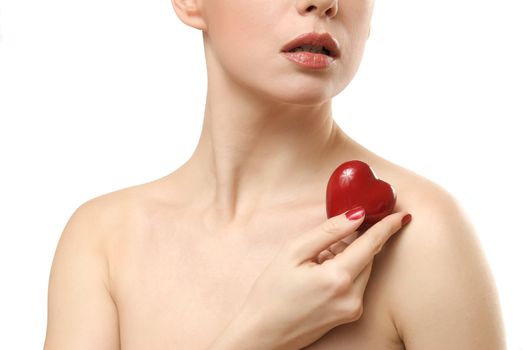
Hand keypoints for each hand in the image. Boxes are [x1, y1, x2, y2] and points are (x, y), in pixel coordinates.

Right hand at [213, 207, 410, 349]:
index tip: (401, 213)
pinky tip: (319, 275)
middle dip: (356, 241)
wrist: (263, 333)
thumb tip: (357, 215)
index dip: (387, 226)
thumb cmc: (271, 292)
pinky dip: (345, 271)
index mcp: (338, 278)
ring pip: (363, 270)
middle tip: (327, 241)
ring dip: (349, 257)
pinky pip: (356, 284)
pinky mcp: (350, 315)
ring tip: (316, 262)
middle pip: (368, 257)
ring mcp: (353, 309)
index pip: (372, 244)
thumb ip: (328, 232)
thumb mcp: (293, 252)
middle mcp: (353, 297)